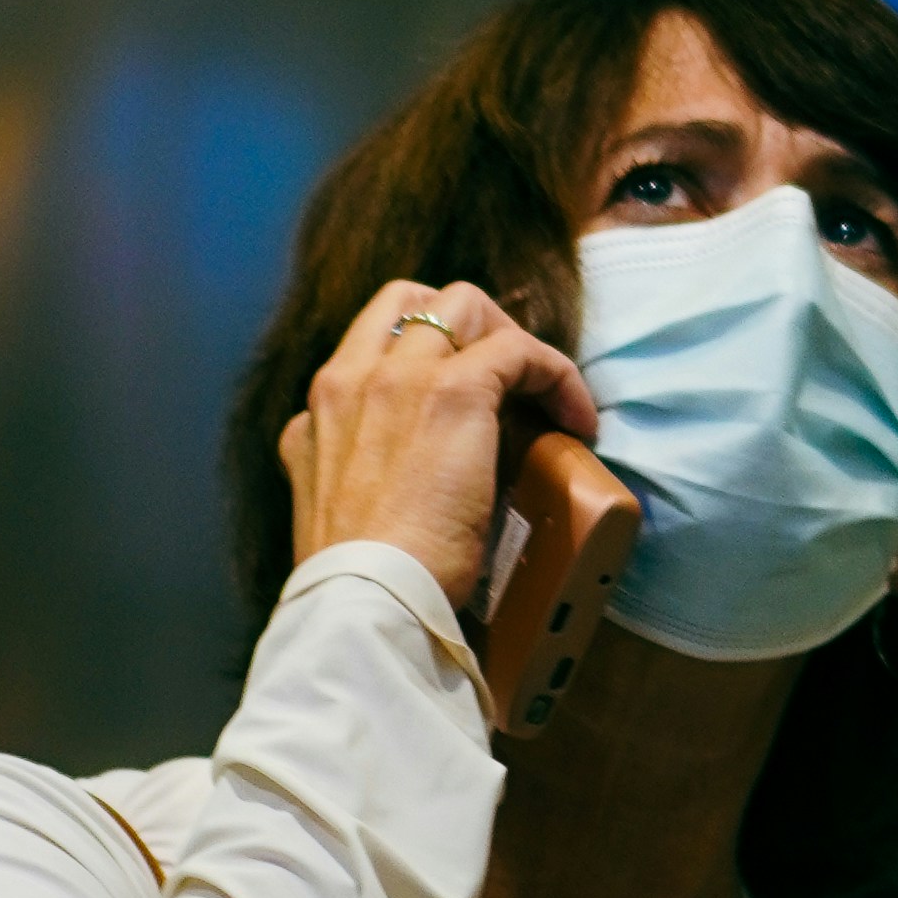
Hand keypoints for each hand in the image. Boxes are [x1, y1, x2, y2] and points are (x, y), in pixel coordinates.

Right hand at [279, 279, 597, 616]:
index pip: (373, 338)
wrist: (365, 597)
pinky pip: (519, 349)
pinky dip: (555, 375)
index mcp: (322, 409)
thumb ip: (348, 467)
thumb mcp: (331, 506)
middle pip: (413, 300)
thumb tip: (392, 473)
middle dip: (467, 324)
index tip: (461, 383)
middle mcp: (353, 378)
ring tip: (542, 391)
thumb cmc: (360, 578)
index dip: (426, 349)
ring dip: (509, 339)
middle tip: (506, 377)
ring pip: (464, 305)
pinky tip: (575, 418)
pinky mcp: (456, 391)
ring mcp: (402, 377)